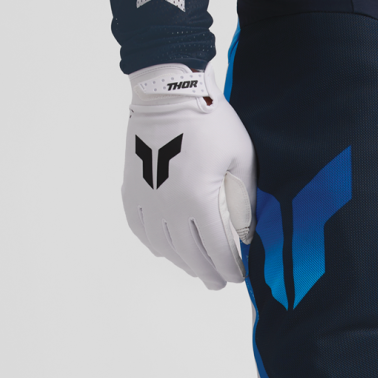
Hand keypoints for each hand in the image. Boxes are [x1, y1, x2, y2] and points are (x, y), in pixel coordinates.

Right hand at [123, 63, 255, 289]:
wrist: (168, 93)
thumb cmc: (212, 123)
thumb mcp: (242, 160)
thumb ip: (245, 202)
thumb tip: (246, 236)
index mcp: (198, 200)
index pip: (217, 249)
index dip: (230, 269)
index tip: (239, 277)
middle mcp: (169, 206)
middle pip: (190, 256)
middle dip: (208, 273)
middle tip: (219, 283)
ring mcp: (147, 200)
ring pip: (164, 247)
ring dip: (182, 264)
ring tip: (196, 270)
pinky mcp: (132, 190)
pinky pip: (140, 229)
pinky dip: (154, 245)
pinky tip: (166, 250)